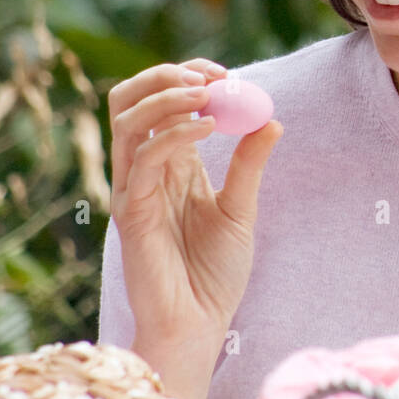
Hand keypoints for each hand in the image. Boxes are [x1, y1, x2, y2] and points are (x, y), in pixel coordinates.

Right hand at [108, 57, 281, 350]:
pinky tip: (206, 128)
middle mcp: (143, 171)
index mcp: (168, 165)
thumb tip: (270, 118)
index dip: (187, 77)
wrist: (200, 326)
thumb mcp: (241, 209)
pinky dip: (173, 134)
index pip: (161, 102)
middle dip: (164, 76)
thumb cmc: (215, 275)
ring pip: (128, 121)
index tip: (225, 72)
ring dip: (166, 97)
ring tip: (206, 93)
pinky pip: (143, 159)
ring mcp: (133, 190)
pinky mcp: (131, 212)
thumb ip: (249, 163)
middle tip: (208, 75)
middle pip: (129, 101)